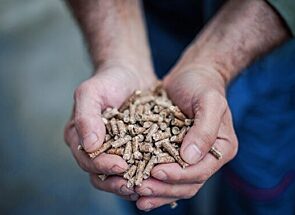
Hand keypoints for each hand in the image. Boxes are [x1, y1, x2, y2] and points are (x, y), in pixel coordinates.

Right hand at [64, 63, 156, 200]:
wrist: (130, 73)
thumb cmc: (108, 80)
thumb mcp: (91, 92)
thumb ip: (86, 117)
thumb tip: (91, 145)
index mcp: (80, 137)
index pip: (87, 160)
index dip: (102, 166)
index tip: (121, 166)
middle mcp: (95, 148)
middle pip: (101, 174)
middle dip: (117, 183)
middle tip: (135, 185)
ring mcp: (114, 150)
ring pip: (119, 176)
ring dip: (132, 183)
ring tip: (148, 187)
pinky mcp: (132, 149)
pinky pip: (137, 166)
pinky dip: (145, 173)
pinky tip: (158, 177)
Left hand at [134, 67, 237, 210]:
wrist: (191, 76)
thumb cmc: (202, 85)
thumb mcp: (208, 101)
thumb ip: (204, 129)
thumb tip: (189, 158)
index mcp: (221, 148)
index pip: (201, 171)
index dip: (178, 175)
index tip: (156, 171)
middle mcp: (207, 157)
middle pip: (187, 184)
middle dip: (164, 188)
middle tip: (141, 188)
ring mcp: (191, 158)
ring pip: (175, 184)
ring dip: (156, 192)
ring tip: (135, 195)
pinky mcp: (175, 154)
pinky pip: (164, 173)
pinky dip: (152, 182)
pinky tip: (136, 185)